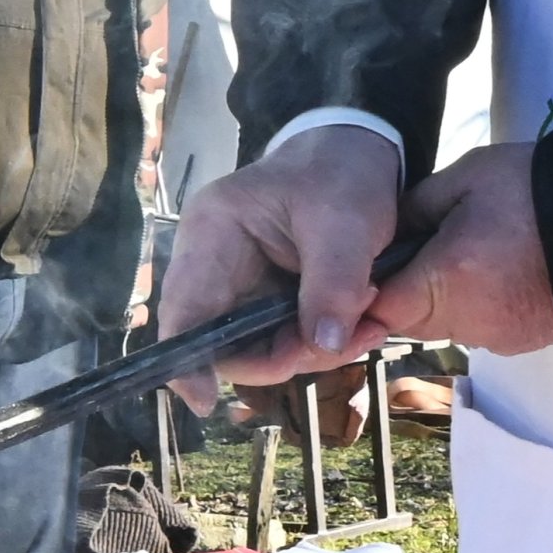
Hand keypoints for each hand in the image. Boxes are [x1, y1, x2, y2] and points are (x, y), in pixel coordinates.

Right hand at [159, 127, 400, 409]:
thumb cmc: (341, 173)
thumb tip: (324, 345)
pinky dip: (323, 340)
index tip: (204, 401)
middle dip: (284, 355)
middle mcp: (215, 266)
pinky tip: (364, 323)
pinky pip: (284, 338)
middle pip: (224, 342)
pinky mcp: (268, 298)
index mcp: (214, 235)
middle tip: (344, 342)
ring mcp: (241, 285)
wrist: (359, 151)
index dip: (187, 361)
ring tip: (369, 323)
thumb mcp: (346, 222)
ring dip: (312, 350)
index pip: (183, 311)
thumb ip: (334, 282)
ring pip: (259, 348)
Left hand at [373, 142, 552, 355]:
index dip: (366, 288)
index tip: (373, 259)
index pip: (376, 309)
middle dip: (407, 287)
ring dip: (443, 295)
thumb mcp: (468, 176)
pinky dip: (478, 302)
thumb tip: (389, 230)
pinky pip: (478, 326)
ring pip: (444, 324)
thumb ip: (416, 206)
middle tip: (428, 241)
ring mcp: (495, 339)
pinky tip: (501, 268)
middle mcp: (464, 323)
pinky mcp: (521, 343)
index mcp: (443, 282)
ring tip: (473, 250)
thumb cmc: (536, 192)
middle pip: (408, 320)